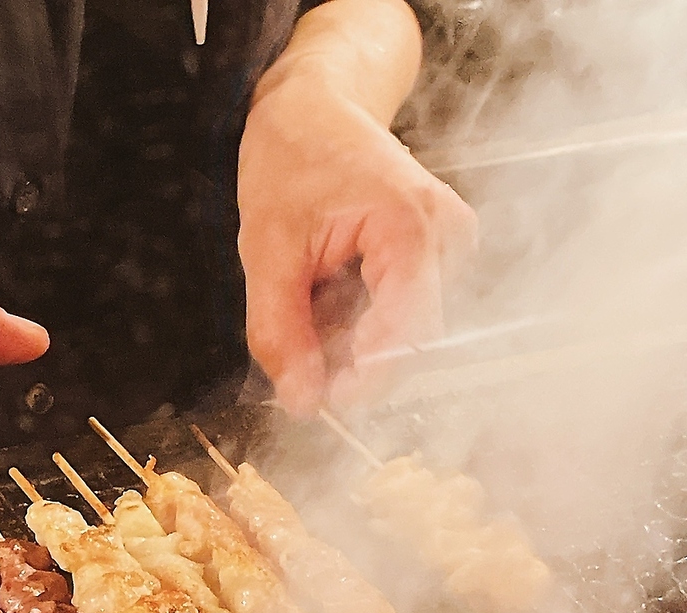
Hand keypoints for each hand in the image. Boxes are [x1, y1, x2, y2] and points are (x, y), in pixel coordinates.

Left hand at [238, 65, 475, 414]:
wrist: (314, 110)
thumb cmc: (292, 160)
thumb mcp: (266, 251)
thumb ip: (281, 331)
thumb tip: (303, 401)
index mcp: (411, 226)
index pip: (408, 335)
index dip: (365, 378)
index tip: (319, 398)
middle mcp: (446, 237)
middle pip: (407, 340)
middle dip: (349, 356)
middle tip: (298, 340)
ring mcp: (448, 246)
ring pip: (401, 332)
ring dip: (350, 336)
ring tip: (311, 294)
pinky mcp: (437, 255)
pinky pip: (400, 312)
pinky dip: (358, 318)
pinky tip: (330, 289)